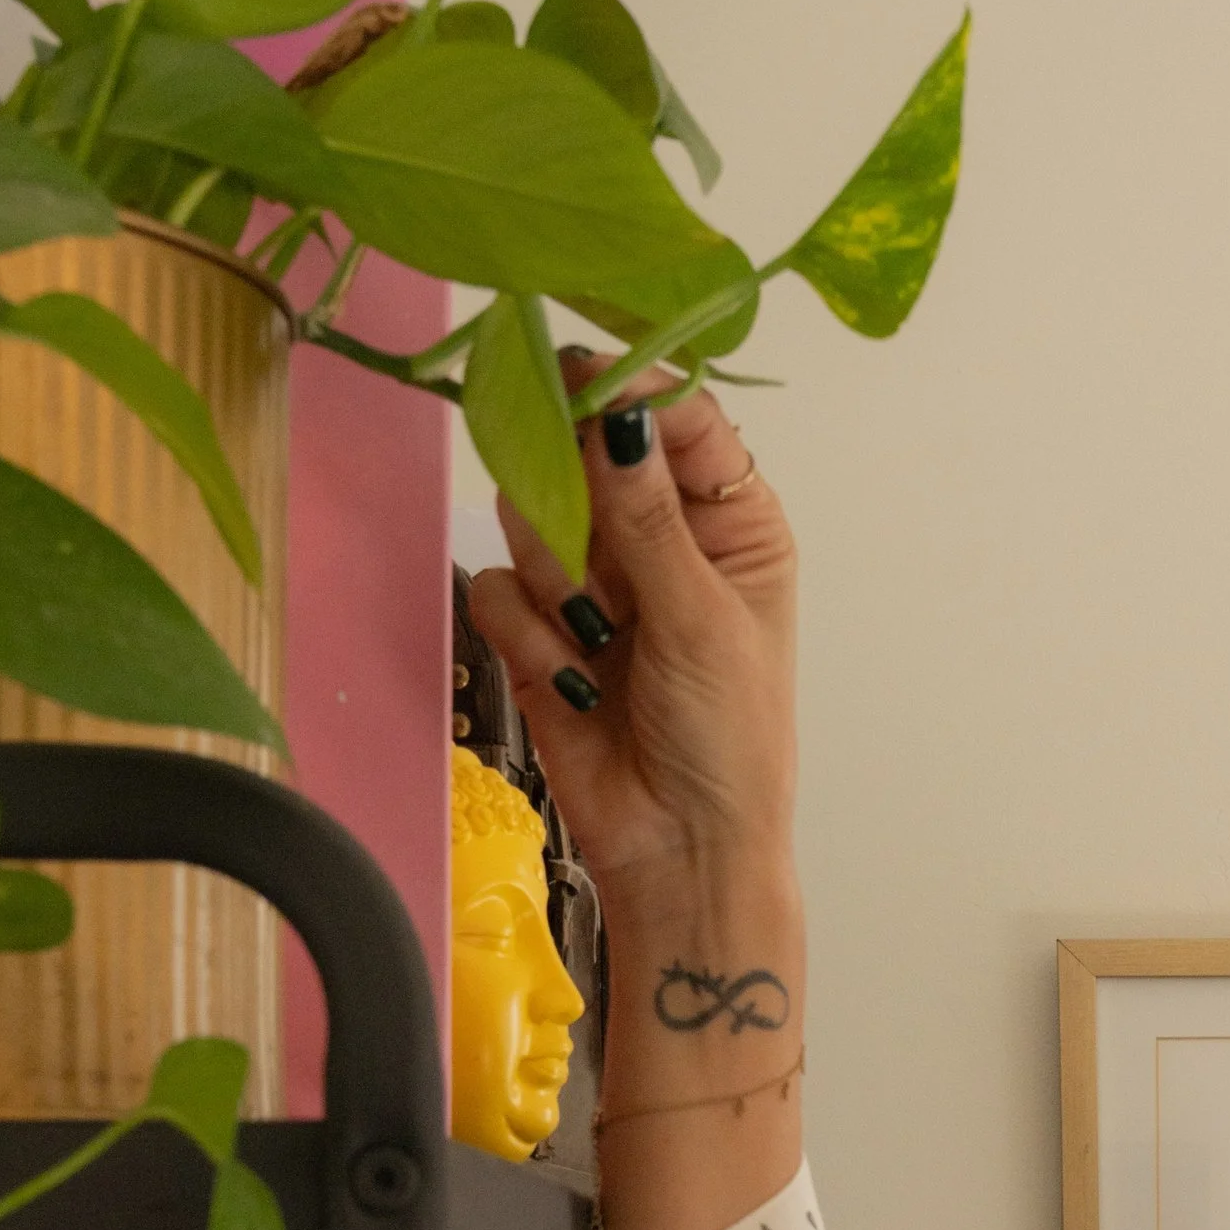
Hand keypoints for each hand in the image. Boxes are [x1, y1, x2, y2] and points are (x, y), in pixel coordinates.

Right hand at [468, 366, 807, 1229]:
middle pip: (586, 451)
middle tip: (590, 547)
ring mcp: (594, 581)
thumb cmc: (727, 736)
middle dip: (577, 495)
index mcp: (732, 521)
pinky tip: (573, 685)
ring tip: (600, 643)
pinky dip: (529, 637)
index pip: (675, 417)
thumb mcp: (700, 616)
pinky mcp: (537, 631)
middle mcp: (661, 538)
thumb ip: (647, 512)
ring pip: (531, 515)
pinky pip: (497, 589)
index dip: (625, 390)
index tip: (576, 378)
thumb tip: (615, 410)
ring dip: (557, 579)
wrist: (682, 851)